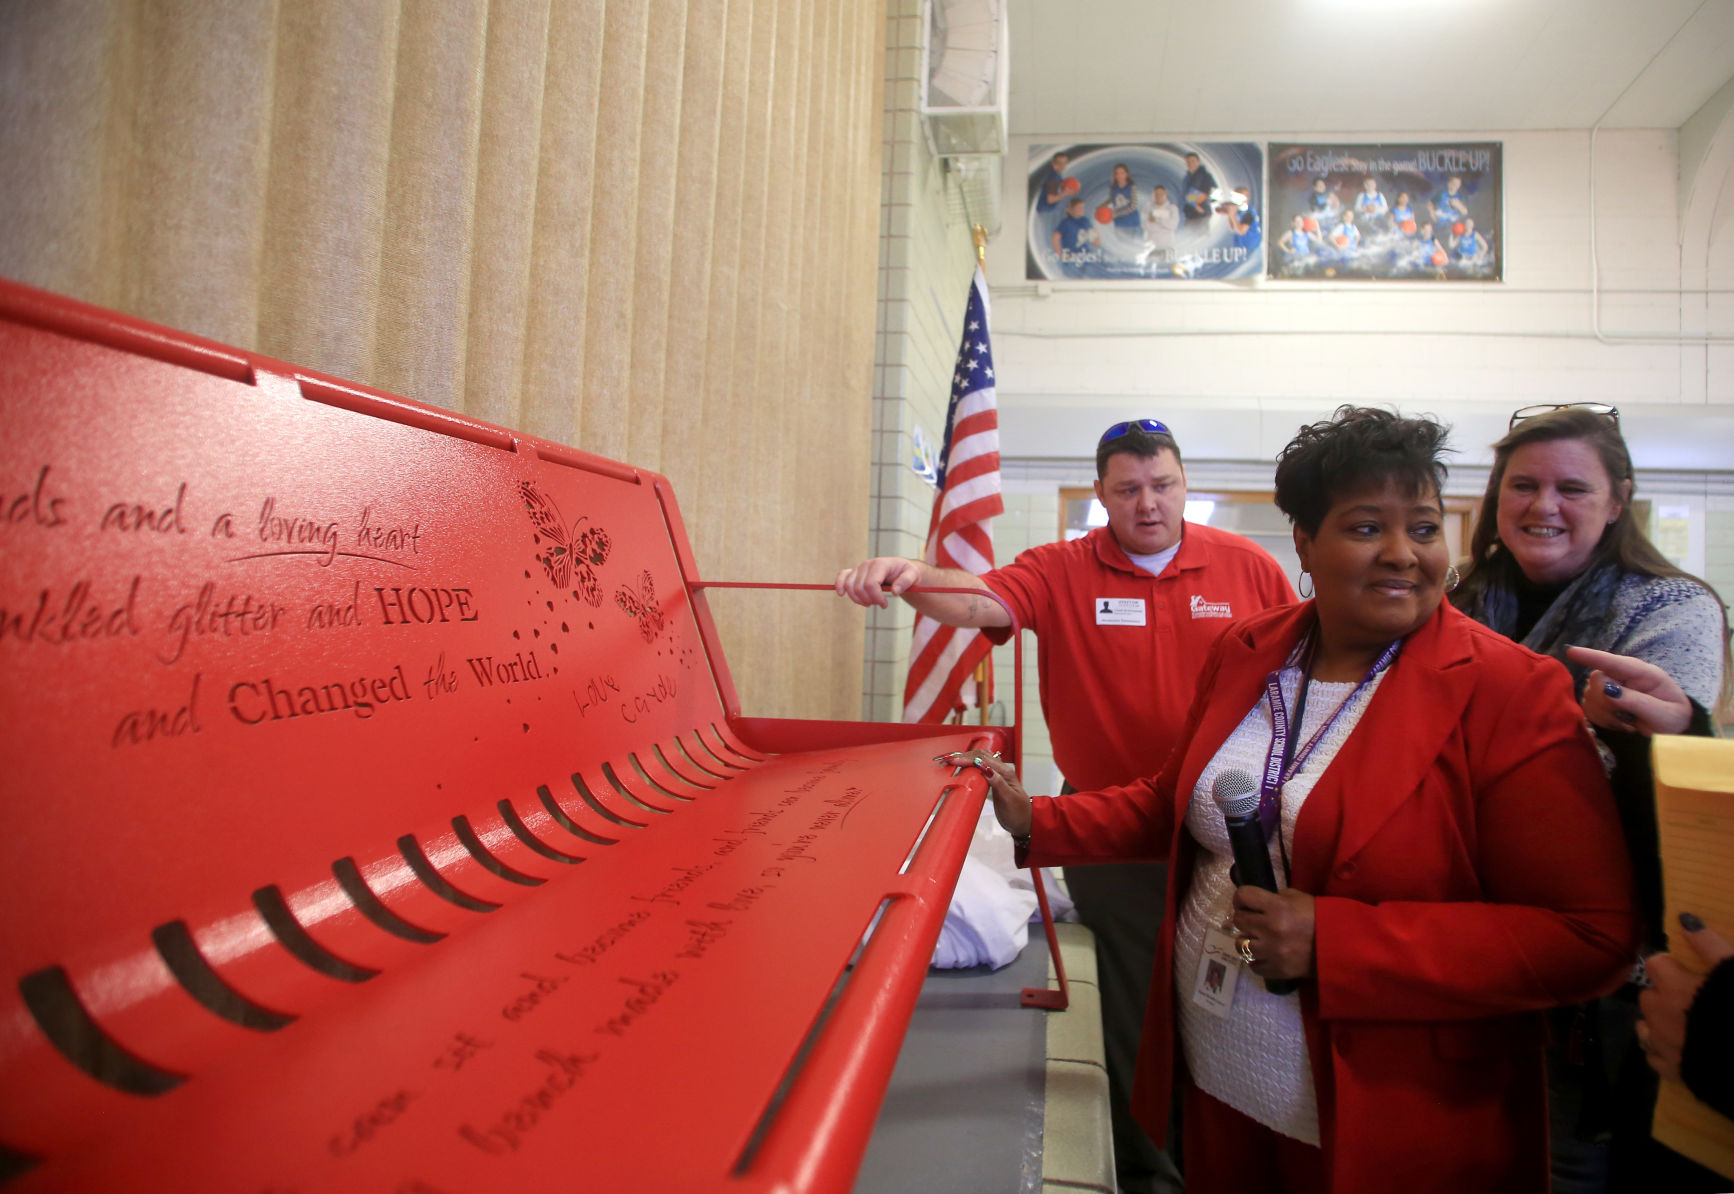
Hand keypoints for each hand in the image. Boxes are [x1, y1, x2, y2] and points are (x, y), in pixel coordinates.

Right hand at [834, 558, 921, 607]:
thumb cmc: (907, 572)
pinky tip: (841, 593)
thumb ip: (906, 581)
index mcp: (880, 564)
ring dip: (858, 599)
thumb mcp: (913, 575)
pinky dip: (839, 585)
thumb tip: (895, 591)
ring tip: (870, 602)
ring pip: (850, 587)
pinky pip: (842, 576)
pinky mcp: (854, 572)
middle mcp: (867, 564)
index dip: (876, 598)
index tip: (885, 605)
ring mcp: (859, 568)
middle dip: (869, 600)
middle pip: (859, 588)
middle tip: (880, 604)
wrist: (901, 569)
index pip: (871, 584)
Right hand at [941, 750, 1031, 837]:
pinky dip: (969, 763)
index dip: (966, 759)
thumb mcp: (1009, 799)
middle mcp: (1001, 770)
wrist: (1025, 822)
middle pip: (980, 756)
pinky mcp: (992, 780)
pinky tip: (961, 765)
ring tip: (950, 759)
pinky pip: (980, 766)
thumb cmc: (1018, 813)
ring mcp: (997, 774)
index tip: (952, 761)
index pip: (983, 760)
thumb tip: (985, 768)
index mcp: (1005, 772)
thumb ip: (998, 783)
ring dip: (965, 757)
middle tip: (946, 759)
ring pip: (980, 759)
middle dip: (962, 755)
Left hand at [1230, 886, 1315, 981]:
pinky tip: (1265, 954)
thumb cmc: (1318, 917)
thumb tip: (1255, 904)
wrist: (1339, 945)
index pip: (1242, 896)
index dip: (1241, 898)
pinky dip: (1257, 960)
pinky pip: (1253, 965)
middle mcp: (1270, 929)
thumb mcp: (1297, 898)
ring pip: (1240, 945)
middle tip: (1254, 920)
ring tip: (1259, 939)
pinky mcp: (1277, 969)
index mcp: (1277, 907)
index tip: (1246, 902)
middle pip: (1239, 920)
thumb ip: (1274, 898)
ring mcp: (1272, 952)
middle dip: (1245, 918)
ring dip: (1248, 940)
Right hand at [1566, 645, 1693, 735]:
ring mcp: (1611, 688)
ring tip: (1629, 722)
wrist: (1672, 732)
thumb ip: (1638, 702)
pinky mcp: (1602, 701)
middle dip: (1608, 702)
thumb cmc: (1673, 720)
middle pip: (1598, 680)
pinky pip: (1589, 709)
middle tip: (1629, 718)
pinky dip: (1603, 720)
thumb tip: (1608, 690)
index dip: (1591, 656)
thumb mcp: (1664, 714)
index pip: (1613, 662)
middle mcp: (1623, 676)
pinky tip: (1620, 723)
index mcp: (1643, 673)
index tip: (1571, 651)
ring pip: (1591, 696)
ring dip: (1607, 715)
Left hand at [1639, 915, 1733, 1082]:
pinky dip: (1663, 1050)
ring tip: (1688, 1025)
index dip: (1672, 967)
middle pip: (1649, 996)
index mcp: (1674, 987)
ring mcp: (1663, 1046)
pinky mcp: (1672, 1072)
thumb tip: (1684, 919)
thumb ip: (1709, 945)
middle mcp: (1660, 1015)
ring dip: (1660, 1023)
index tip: (1689, 973)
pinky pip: (1654, 1056)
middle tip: (1694, 1000)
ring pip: (1646, 1027)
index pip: (1655, 964)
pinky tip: (1684, 1048)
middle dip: (1665, 995)